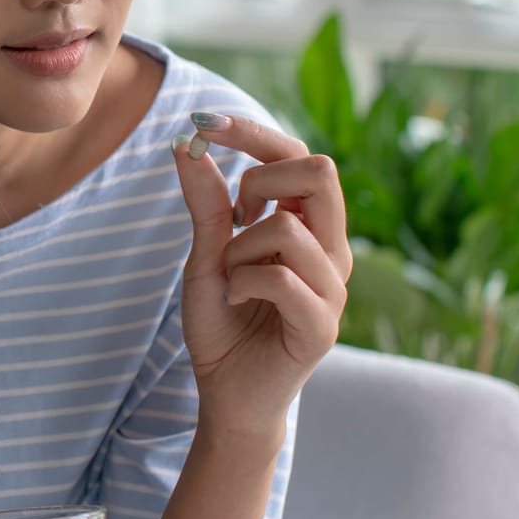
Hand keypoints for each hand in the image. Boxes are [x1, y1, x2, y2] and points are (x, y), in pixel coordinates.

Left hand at [169, 112, 351, 433]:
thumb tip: (185, 144)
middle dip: (260, 177)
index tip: (203, 124)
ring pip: (288, 227)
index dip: (254, 133)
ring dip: (239, 247)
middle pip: (321, 171)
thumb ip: (206, 203)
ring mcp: (333, 288)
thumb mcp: (205, 253)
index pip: (300, 156)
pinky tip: (236, 299)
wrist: (227, 393)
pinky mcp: (322, 325)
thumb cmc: (223, 320)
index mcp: (309, 226)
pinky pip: (282, 278)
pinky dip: (243, 282)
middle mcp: (331, 250)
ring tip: (231, 277)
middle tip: (234, 216)